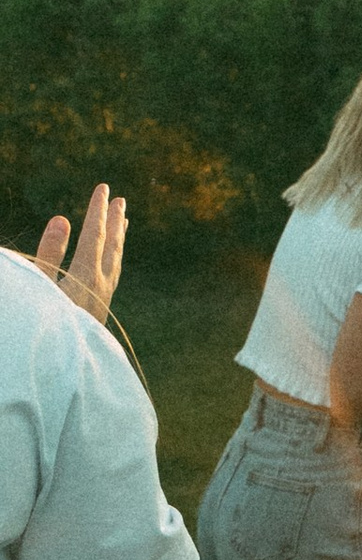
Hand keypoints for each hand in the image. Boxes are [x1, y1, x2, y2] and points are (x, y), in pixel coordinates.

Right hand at [25, 184, 126, 327]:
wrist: (60, 371)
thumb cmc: (42, 327)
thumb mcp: (39, 287)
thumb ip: (50, 253)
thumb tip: (62, 219)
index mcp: (86, 277)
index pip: (95, 236)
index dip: (98, 211)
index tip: (104, 188)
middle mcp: (101, 287)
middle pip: (111, 247)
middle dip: (114, 222)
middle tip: (121, 200)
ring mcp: (102, 301)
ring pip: (115, 263)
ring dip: (117, 240)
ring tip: (123, 223)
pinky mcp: (98, 314)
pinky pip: (112, 278)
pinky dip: (113, 261)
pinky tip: (111, 263)